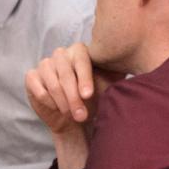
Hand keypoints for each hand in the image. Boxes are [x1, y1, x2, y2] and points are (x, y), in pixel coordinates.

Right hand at [25, 44, 121, 168]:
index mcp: (79, 51)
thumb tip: (136, 65)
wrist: (75, 117)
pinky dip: (49, 102)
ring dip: (63, 103)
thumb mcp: (109, 87)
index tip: (88, 96)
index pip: (80, 58)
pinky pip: (39, 89)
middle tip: (82, 116)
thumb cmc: (95, 99)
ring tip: (73, 116)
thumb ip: (117, 75)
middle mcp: (60, 54)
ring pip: (52, 84)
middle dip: (73, 98)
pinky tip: (58, 109)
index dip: (84, 78)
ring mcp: (45, 64)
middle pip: (65, 74)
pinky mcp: (32, 77)